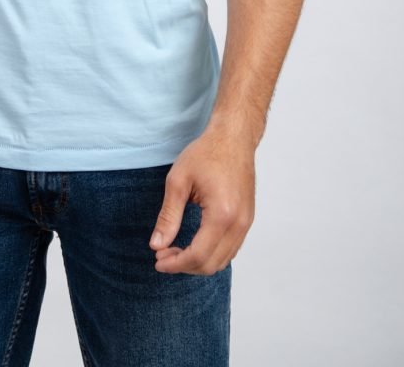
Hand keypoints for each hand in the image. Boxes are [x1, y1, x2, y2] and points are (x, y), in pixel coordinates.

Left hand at [149, 125, 255, 274]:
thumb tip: (156, 245)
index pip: (198, 256)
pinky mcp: (247, 219)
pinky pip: (231, 249)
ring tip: (175, 249)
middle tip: (162, 254)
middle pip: (211, 264)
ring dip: (198, 262)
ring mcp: (246, 223)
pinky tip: (194, 244)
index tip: (157, 260)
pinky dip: (211, 254)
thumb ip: (168, 216)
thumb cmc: (206, 153)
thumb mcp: (178, 181)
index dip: (175, 264)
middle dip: (184, 266)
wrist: (233, 137)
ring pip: (223, 260)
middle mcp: (238, 224)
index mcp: (222, 215)